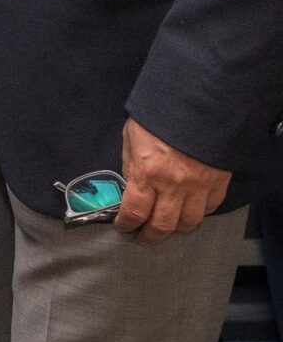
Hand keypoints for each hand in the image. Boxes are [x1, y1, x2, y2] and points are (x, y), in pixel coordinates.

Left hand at [115, 118, 229, 242]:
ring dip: (176, 230)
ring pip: (189, 223)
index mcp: (146, 174)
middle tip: (143, 237)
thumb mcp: (131, 138)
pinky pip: (210, 208)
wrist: (196, 104)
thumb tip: (132, 186)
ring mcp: (198, 186)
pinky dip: (199, 214)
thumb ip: (131, 165)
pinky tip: (190, 211)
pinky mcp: (218, 183)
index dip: (126, 225)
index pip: (134, 212)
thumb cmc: (157, 118)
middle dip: (150, 236)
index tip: (123, 227)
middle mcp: (173, 186)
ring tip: (167, 228)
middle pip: (163, 226)